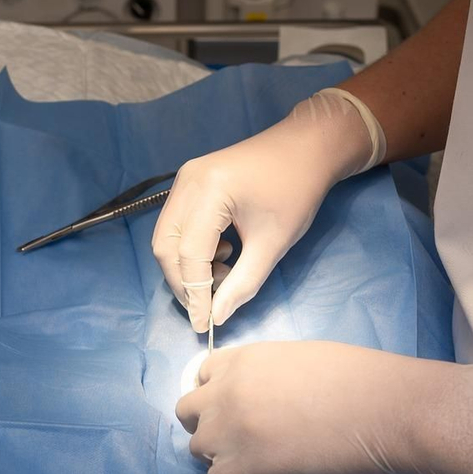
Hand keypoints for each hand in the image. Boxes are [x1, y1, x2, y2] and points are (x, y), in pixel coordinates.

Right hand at [152, 91, 375, 332]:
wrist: (306, 148)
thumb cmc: (297, 192)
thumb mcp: (273, 244)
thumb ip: (243, 283)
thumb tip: (217, 316)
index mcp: (209, 191)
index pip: (190, 254)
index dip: (195, 294)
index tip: (204, 325)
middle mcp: (187, 182)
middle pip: (166, 246)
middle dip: (184, 282)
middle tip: (210, 304)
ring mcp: (185, 179)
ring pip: (167, 236)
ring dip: (187, 266)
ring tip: (224, 274)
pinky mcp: (189, 181)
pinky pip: (177, 223)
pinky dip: (191, 248)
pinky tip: (223, 252)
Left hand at [175, 340, 472, 473]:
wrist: (385, 408)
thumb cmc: (359, 376)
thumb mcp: (300, 357)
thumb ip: (268, 374)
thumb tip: (264, 396)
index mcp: (242, 359)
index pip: (202, 376)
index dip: (219, 394)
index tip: (241, 407)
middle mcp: (224, 392)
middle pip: (187, 413)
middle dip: (210, 424)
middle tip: (244, 437)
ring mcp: (229, 431)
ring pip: (197, 450)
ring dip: (222, 456)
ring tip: (259, 461)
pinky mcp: (244, 469)